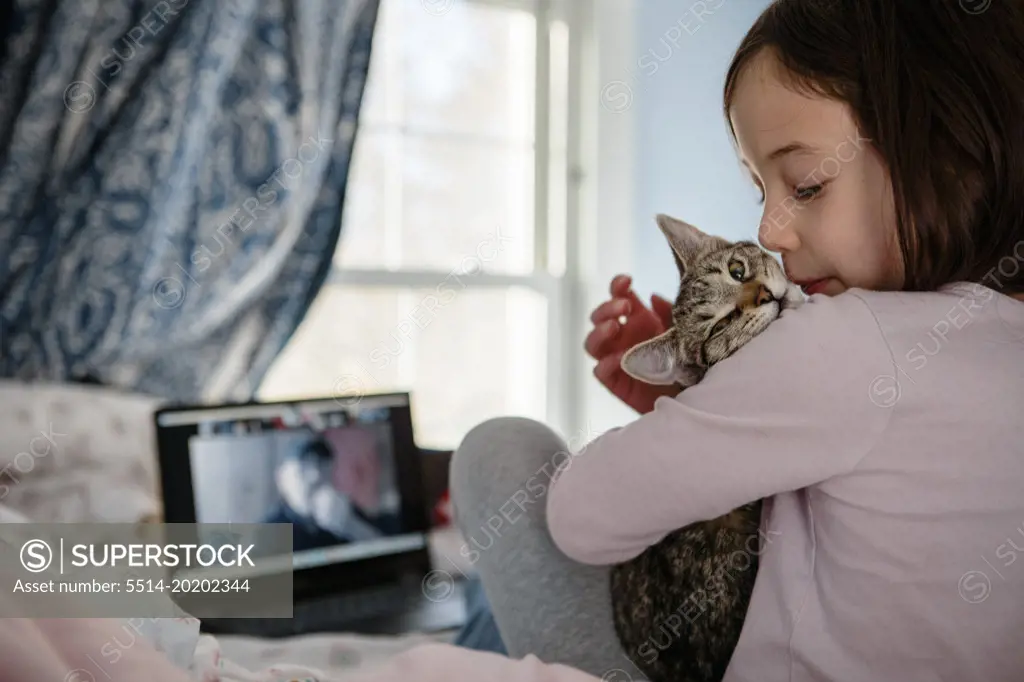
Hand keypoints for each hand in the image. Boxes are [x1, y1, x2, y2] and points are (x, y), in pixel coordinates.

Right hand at [585, 275, 680, 413]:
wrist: (691, 394)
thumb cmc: (686, 358)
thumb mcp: (683, 330)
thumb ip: (669, 312)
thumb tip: (653, 296)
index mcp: (637, 319)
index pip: (618, 296)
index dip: (617, 286)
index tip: (627, 281)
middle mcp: (622, 336)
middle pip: (599, 317)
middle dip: (607, 308)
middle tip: (624, 308)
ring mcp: (615, 358)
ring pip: (592, 343)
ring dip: (598, 332)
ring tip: (614, 327)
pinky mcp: (616, 381)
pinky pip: (600, 371)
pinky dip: (605, 364)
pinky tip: (619, 359)